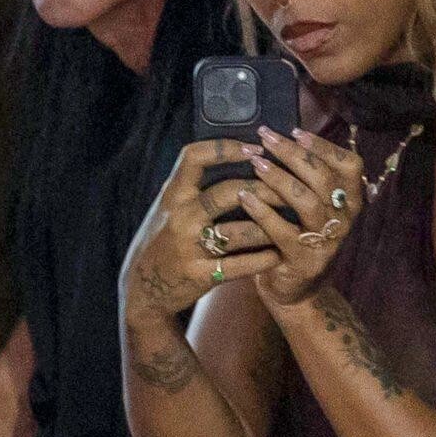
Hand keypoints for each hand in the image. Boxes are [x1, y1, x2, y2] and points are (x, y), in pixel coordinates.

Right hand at [122, 139, 286, 318]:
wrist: (143, 288)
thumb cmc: (164, 242)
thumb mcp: (170, 209)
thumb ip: (194, 187)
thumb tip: (235, 160)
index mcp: (173, 195)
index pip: (194, 157)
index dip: (226, 148)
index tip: (255, 148)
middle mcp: (180, 216)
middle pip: (228, 192)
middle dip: (264, 190)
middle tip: (290, 191)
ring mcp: (189, 246)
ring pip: (238, 231)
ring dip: (270, 228)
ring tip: (293, 225)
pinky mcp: (200, 274)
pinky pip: (239, 265)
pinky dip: (262, 259)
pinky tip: (278, 254)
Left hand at [234, 127, 364, 308]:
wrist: (296, 288)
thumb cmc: (298, 236)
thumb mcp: (313, 206)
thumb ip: (308, 178)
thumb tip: (285, 137)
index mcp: (350, 201)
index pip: (350, 165)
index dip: (325, 146)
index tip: (296, 132)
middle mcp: (344, 220)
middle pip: (324, 178)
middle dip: (293, 154)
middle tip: (266, 138)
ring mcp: (327, 241)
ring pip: (307, 202)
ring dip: (279, 179)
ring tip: (255, 163)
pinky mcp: (305, 260)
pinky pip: (283, 231)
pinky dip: (262, 212)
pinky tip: (245, 197)